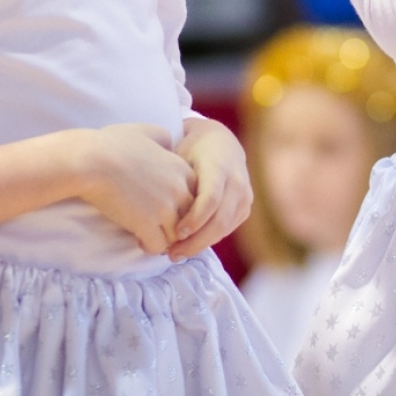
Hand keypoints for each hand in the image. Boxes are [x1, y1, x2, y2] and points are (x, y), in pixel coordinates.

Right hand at [74, 123, 196, 254]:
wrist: (92, 160)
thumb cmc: (113, 143)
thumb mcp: (147, 131)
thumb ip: (164, 139)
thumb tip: (169, 145)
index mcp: (182, 168)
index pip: (198, 195)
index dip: (183, 204)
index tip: (167, 207)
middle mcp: (179, 189)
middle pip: (192, 217)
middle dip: (178, 225)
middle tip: (160, 227)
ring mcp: (165, 209)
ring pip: (178, 236)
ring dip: (165, 238)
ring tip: (149, 235)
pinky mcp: (147, 224)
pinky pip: (159, 246)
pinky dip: (150, 246)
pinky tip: (138, 238)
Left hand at [167, 118, 252, 260]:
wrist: (219, 142)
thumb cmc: (191, 150)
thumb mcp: (180, 157)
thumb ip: (173, 180)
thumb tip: (151, 206)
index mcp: (220, 166)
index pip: (211, 199)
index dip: (194, 219)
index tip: (175, 233)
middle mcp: (237, 181)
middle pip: (220, 220)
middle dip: (196, 241)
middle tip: (172, 253)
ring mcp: (244, 195)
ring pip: (224, 228)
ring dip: (201, 244)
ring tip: (177, 253)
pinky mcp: (245, 207)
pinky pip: (227, 229)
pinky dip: (209, 239)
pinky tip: (190, 244)